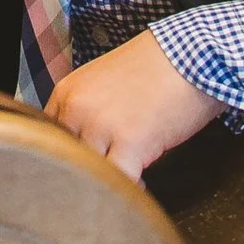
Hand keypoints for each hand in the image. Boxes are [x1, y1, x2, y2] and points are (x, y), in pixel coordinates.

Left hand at [44, 33, 223, 180]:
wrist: (194, 54)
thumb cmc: (157, 65)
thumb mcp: (104, 81)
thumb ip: (85, 110)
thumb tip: (82, 145)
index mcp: (67, 92)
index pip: (49, 137)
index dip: (67, 154)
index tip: (81, 163)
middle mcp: (78, 108)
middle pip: (67, 158)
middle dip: (86, 170)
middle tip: (104, 176)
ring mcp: (101, 126)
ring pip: (91, 172)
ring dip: (108, 180)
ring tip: (125, 178)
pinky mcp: (131, 143)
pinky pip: (121, 181)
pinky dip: (131, 190)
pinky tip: (141, 183)